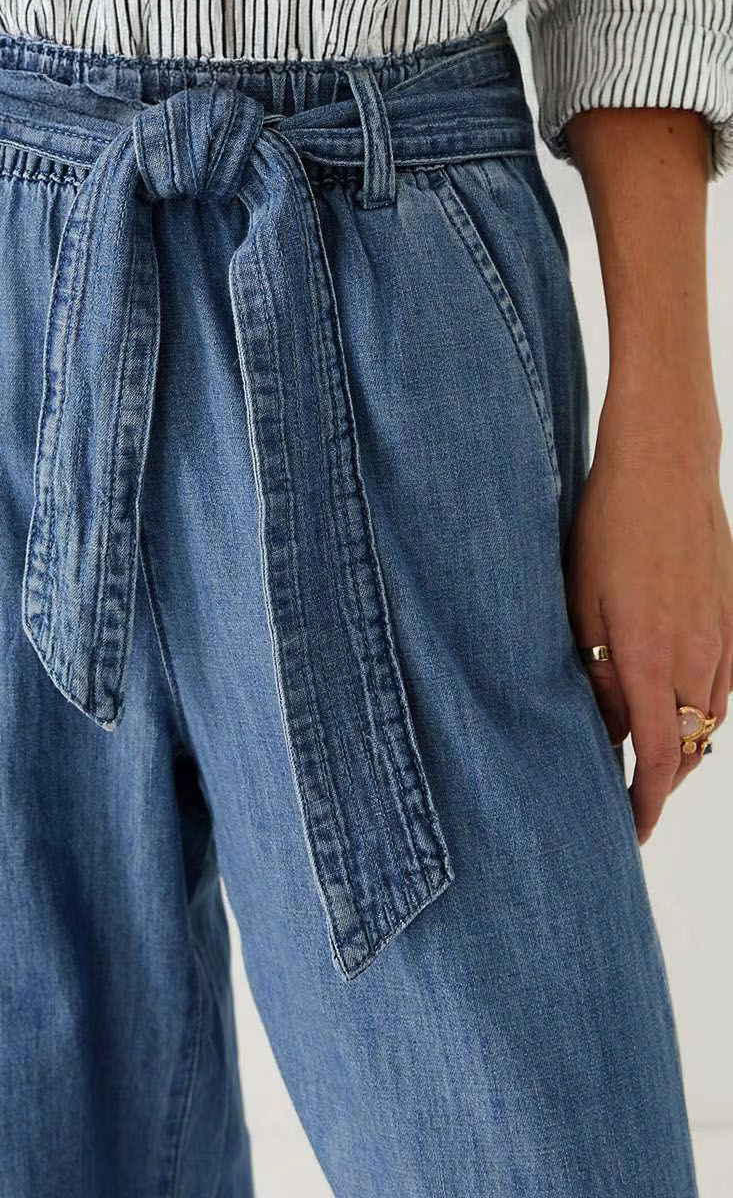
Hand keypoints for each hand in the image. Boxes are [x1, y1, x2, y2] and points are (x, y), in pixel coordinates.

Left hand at [564, 393, 732, 843]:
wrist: (666, 466)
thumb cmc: (608, 527)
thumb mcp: (580, 601)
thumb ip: (594, 671)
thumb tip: (602, 730)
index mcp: (650, 656)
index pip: (658, 757)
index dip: (647, 803)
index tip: (630, 832)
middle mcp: (697, 656)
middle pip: (689, 747)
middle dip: (662, 783)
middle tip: (628, 801)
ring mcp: (723, 636)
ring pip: (709, 718)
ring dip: (682, 748)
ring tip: (646, 763)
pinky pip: (724, 685)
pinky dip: (702, 711)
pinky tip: (676, 708)